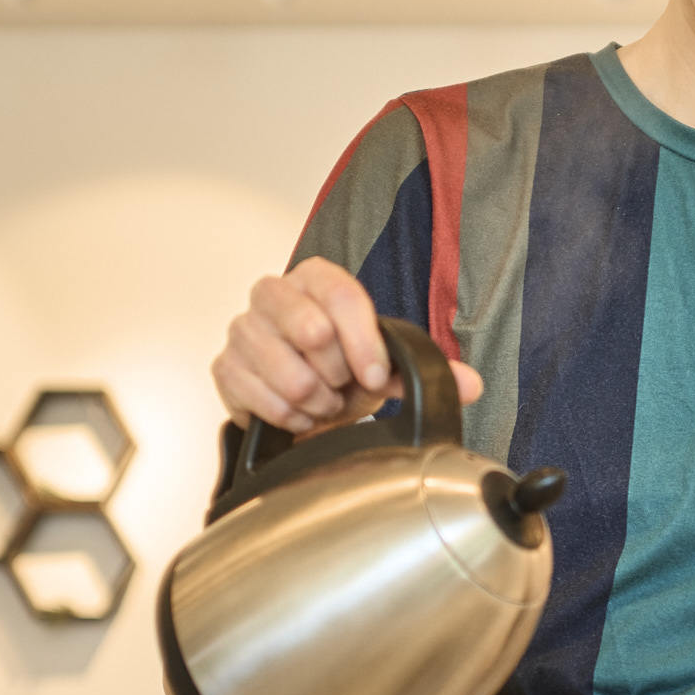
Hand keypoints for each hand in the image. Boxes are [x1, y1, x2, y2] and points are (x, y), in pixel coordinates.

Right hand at [213, 259, 482, 436]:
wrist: (306, 402)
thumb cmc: (343, 373)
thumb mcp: (384, 367)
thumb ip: (423, 369)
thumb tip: (470, 384)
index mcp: (316, 279)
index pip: (340, 295)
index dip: (362, 341)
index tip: (375, 377)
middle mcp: (274, 294)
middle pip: (309, 328)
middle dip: (336, 374)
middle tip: (343, 387)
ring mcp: (243, 329)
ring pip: (284, 370)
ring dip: (314, 400)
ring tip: (323, 402)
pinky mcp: (224, 366)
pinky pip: (256, 396)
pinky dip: (287, 415)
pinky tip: (298, 413)